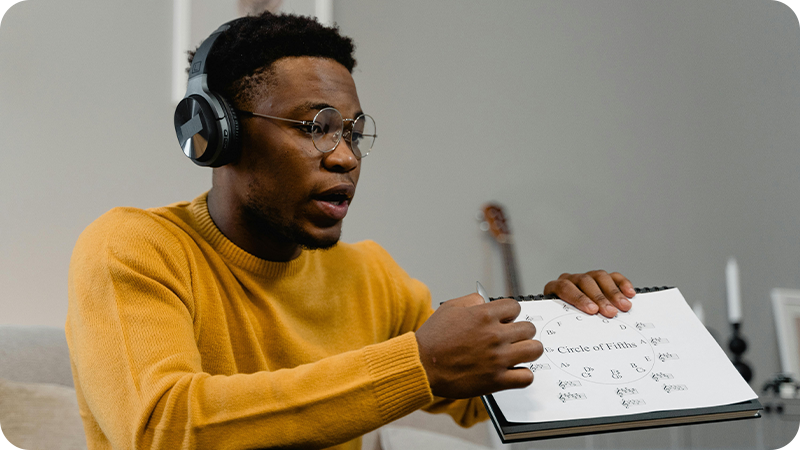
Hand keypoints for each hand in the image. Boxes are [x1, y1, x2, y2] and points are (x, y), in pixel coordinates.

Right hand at [415, 294, 541, 398]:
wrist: (422, 366)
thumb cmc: (432, 338)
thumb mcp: (449, 308)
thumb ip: (471, 300)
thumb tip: (486, 301)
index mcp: (484, 316)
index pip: (515, 307)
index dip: (510, 314)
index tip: (505, 320)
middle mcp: (494, 335)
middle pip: (529, 328)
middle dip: (521, 331)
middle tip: (512, 337)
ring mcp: (498, 358)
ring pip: (534, 349)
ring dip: (528, 350)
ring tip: (518, 352)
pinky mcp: (497, 380)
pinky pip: (526, 377)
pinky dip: (523, 375)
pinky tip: (513, 371)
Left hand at [544, 270, 634, 317]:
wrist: (563, 317)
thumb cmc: (563, 319)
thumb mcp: (560, 320)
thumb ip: (565, 321)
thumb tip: (572, 333)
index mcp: (556, 287)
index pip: (565, 287)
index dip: (579, 298)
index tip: (592, 310)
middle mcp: (572, 280)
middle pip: (585, 282)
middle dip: (599, 298)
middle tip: (610, 312)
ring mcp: (587, 277)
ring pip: (600, 277)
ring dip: (613, 292)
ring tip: (623, 306)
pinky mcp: (601, 278)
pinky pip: (613, 276)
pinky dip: (622, 284)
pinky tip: (629, 293)